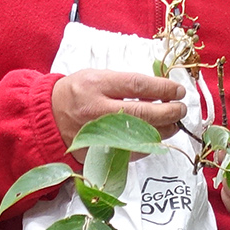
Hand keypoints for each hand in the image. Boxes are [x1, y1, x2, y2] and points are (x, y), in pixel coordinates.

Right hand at [50, 69, 186, 159]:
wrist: (47, 117)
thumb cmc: (76, 92)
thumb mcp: (97, 77)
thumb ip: (126, 83)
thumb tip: (161, 90)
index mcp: (97, 85)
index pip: (138, 86)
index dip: (163, 88)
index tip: (178, 90)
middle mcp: (97, 110)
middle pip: (144, 113)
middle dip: (169, 111)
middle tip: (181, 109)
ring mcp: (98, 134)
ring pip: (141, 135)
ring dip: (164, 130)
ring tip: (173, 123)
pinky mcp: (98, 153)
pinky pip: (131, 151)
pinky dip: (147, 144)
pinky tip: (155, 136)